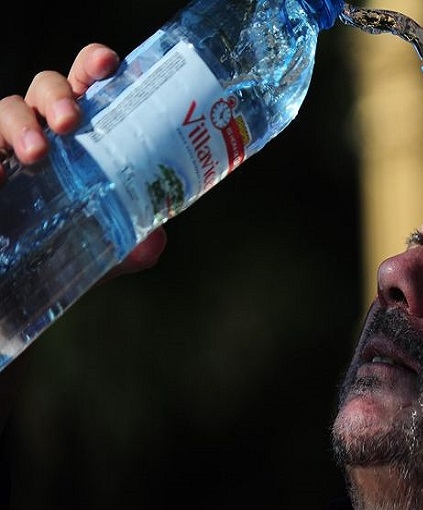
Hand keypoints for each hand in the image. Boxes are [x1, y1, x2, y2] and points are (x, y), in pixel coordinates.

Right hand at [0, 42, 166, 278]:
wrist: (24, 279)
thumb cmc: (71, 247)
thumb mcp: (109, 249)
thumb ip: (135, 245)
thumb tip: (153, 242)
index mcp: (83, 132)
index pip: (88, 85)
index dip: (95, 66)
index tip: (108, 64)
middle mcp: (44, 128)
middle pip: (47, 87)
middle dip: (59, 96)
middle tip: (71, 123)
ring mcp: (7, 143)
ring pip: (7, 109)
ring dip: (21, 124)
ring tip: (36, 152)